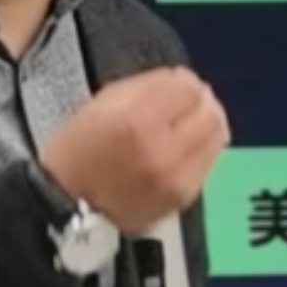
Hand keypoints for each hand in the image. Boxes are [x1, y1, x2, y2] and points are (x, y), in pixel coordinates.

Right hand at [39, 68, 227, 232]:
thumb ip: (149, 85)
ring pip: (217, 136)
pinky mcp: (183, 198)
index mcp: (135, 122)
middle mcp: (161, 152)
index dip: (183, 80)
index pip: (188, 88)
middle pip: (210, 111)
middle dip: (200, 100)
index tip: (174, 83)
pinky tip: (185, 148)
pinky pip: (210, 162)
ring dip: (206, 123)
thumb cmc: (80, 150)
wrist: (68, 205)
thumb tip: (184, 80)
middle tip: (186, 102)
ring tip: (188, 123)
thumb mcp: (104, 102)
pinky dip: (202, 149)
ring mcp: (176, 179)